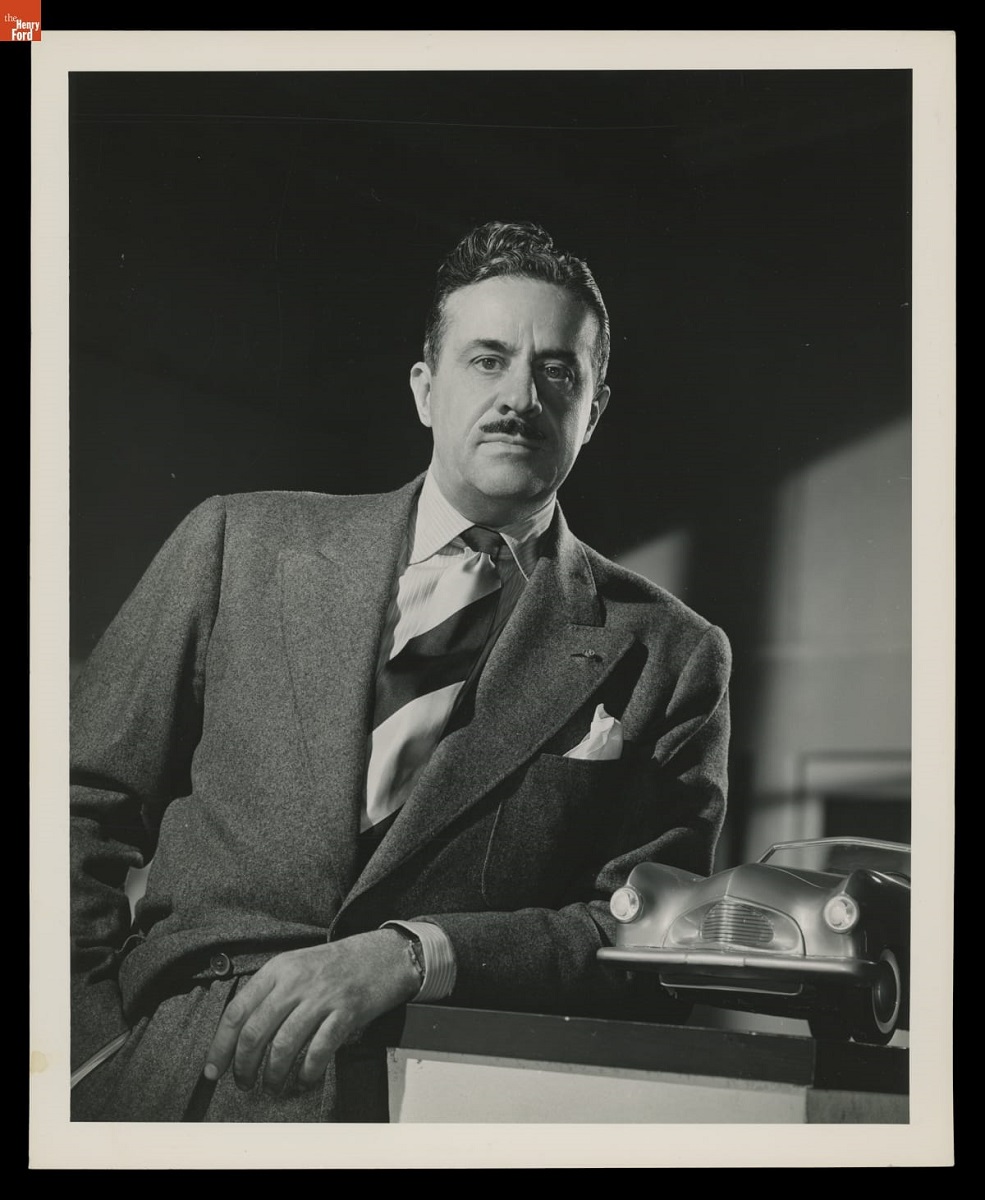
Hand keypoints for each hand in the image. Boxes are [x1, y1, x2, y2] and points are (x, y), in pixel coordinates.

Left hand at [203, 930, 420, 1093]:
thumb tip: (240, 1035)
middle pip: (255, 1032)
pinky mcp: (346, 1012)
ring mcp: (321, 996)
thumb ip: (270, 992)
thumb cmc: (335, 965)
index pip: (237, 1011)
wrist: (382, 954)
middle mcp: (295, 981)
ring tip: (272, 1086)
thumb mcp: (296, 966)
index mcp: (278, 969)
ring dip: (273, 1075)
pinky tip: (303, 1081)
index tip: (213, 1070)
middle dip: (244, 1066)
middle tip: (244, 1083)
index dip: (220, 1046)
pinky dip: (306, 1073)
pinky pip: (318, 1050)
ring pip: (283, 1045)